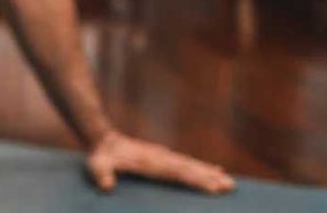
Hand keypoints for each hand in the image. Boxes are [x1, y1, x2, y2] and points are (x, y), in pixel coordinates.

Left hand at [85, 131, 235, 194]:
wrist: (103, 139)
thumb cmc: (101, 156)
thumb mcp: (96, 165)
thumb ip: (101, 174)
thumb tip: (106, 185)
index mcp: (150, 162)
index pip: (176, 172)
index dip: (194, 179)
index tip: (212, 185)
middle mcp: (161, 158)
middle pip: (189, 169)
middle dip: (209, 178)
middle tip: (230, 186)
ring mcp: (163, 157)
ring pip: (191, 166)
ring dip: (209, 173)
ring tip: (228, 182)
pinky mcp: (163, 158)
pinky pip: (186, 165)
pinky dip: (201, 168)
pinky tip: (214, 171)